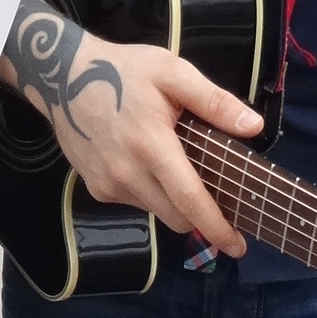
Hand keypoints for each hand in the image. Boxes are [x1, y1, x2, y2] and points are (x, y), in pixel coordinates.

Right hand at [3, 0, 262, 254]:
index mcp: (152, 147)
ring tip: (175, 166)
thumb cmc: (123, 70)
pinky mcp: (96, 189)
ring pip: (156, 211)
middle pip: (177, 217)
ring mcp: (108, 186)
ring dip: (174, 201)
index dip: (217, 227)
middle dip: (201, 216)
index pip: (190, 201)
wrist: (61, 76)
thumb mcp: (173, 72)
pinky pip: (135, 202)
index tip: (238, 246)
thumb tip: (254, 127)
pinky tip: (145, 162)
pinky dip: (150, 192)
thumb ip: (214, 102)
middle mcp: (127, 175)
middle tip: (218, 198)